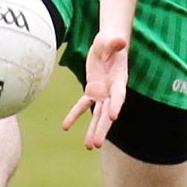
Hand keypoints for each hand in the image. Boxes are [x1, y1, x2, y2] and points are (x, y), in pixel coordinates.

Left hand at [62, 33, 127, 149]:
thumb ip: (115, 43)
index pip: (119, 94)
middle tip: (96, 144)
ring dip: (93, 129)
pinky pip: (83, 105)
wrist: (107, 44)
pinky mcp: (92, 91)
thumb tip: (121, 41)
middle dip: (102, 128)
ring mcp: (103, 93)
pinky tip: (65, 127)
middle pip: (107, 112)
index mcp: (120, 79)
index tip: (113, 117)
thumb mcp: (110, 40)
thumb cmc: (111, 42)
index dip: (116, 105)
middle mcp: (112, 90)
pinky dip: (74, 115)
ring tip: (89, 146)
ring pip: (98, 114)